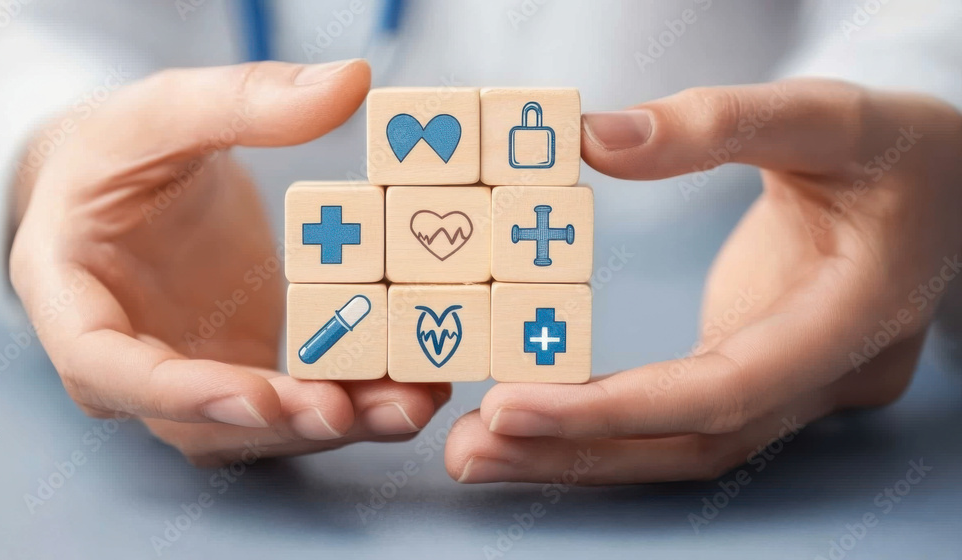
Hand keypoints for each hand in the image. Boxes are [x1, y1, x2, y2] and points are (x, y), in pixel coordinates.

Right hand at [10, 59, 449, 466]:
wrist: (122, 181)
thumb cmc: (116, 150)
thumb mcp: (163, 112)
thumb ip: (245, 100)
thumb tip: (350, 83)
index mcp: (73, 305)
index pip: (112, 372)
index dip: (185, 394)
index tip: (262, 396)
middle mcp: (130, 365)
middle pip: (202, 420)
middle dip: (284, 420)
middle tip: (356, 407)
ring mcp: (192, 374)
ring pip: (259, 425)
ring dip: (335, 421)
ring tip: (410, 401)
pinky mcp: (244, 368)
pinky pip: (294, 400)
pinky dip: (352, 398)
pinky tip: (412, 383)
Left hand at [445, 79, 961, 483]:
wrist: (947, 186)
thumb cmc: (900, 148)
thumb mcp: (828, 116)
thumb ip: (718, 123)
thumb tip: (593, 139)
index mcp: (855, 319)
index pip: (726, 391)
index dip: (618, 409)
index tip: (511, 405)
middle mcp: (822, 377)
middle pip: (690, 445)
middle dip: (576, 451)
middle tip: (468, 451)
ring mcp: (791, 386)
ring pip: (681, 447)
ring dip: (578, 452)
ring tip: (478, 448)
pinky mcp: (759, 372)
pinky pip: (677, 416)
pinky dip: (604, 423)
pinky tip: (536, 415)